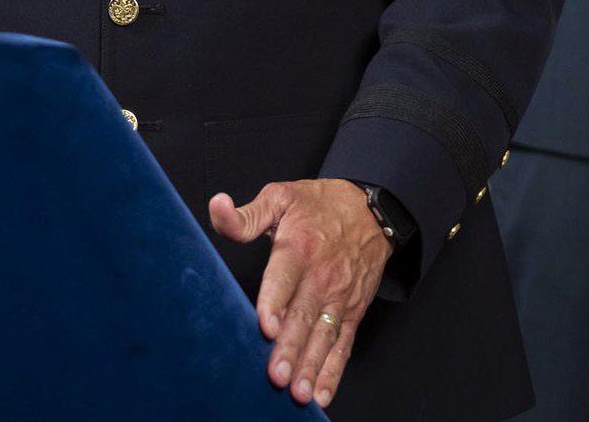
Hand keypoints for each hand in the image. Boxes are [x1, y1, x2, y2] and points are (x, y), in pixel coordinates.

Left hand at [209, 178, 391, 408]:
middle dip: (290, 347)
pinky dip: (334, 370)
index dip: (275, 301)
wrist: (371, 211)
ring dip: (311, 366)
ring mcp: (339, 297)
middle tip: (276, 374)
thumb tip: (217, 206)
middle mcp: (322, 276)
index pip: (285, 277)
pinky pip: (343, 344)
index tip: (266, 325)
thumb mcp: (281, 197)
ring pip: (324, 336)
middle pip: (304, 315)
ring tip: (299, 391)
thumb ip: (246, 215)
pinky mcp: (352, 311)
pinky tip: (322, 392)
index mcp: (300, 246)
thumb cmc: (319, 206)